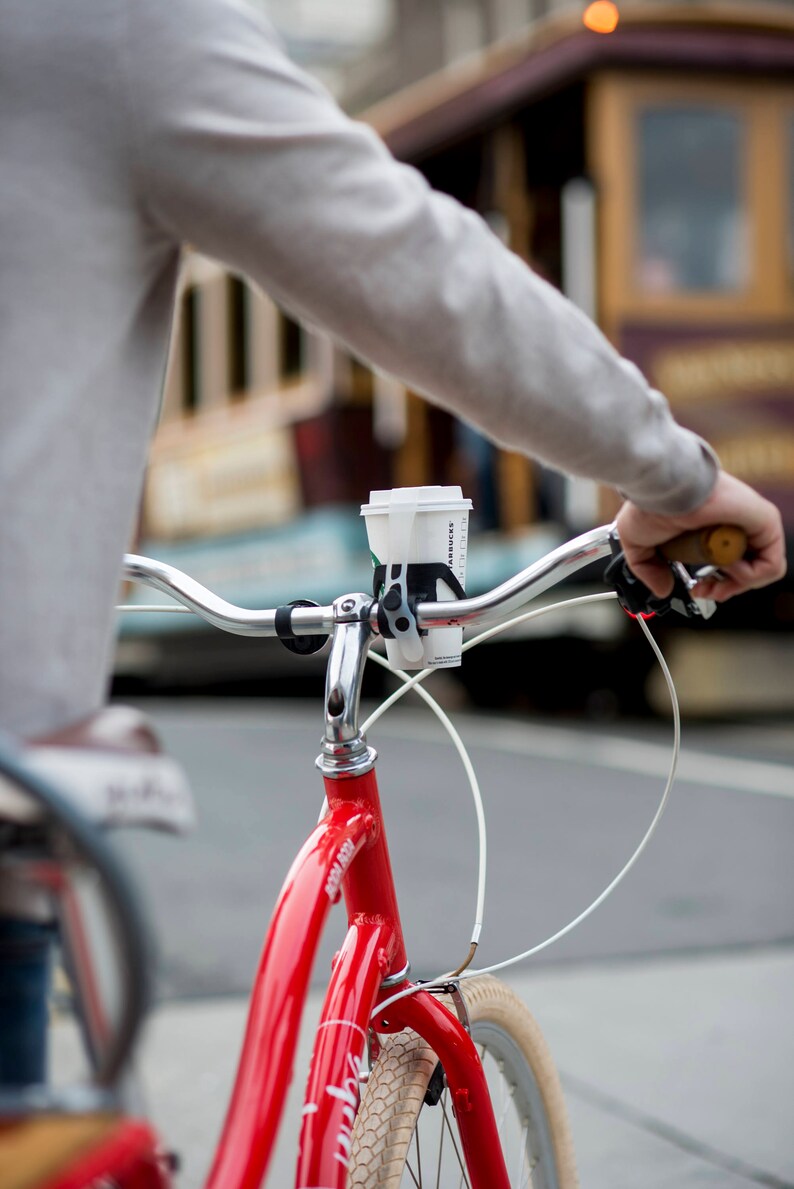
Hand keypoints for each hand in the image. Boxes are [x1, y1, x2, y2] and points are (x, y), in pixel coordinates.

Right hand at [615, 472, 786, 601]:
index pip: (727, 563)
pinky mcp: (765, 522)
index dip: (713, 583)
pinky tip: (727, 567)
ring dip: (735, 585)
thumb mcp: (638, 545)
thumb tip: (662, 590)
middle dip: (725, 589)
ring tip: (712, 578)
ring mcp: (751, 523)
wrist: (662, 489)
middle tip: (705, 592)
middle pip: (746, 570)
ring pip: (761, 570)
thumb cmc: (649, 504)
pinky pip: (771, 564)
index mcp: (710, 527)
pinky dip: (750, 576)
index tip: (696, 589)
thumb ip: (648, 571)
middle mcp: (733, 525)